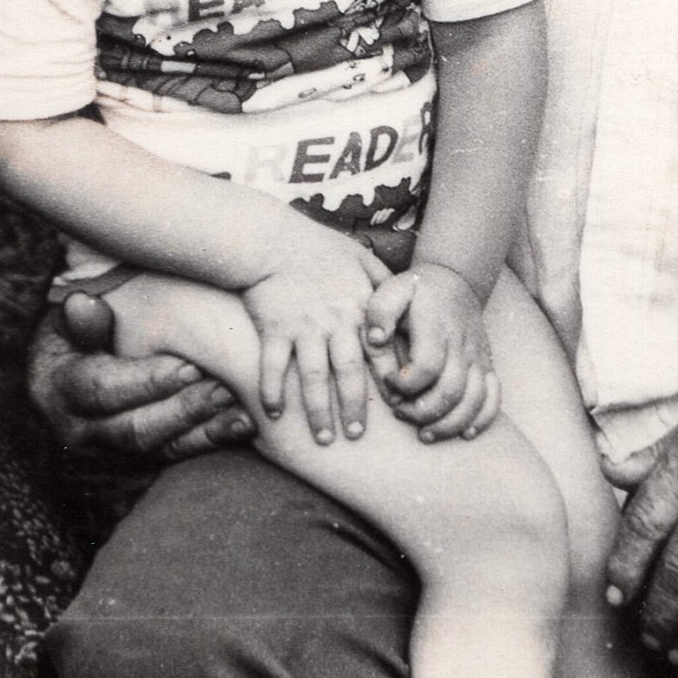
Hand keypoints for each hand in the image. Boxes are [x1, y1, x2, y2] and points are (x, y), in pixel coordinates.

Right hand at [27, 293, 250, 460]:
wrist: (56, 398)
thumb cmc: (69, 349)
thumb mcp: (64, 329)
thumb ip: (81, 321)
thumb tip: (82, 303)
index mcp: (61, 392)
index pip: (104, 391)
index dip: (148, 382)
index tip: (190, 367)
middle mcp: (81, 434)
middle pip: (135, 431)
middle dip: (183, 412)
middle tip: (223, 390)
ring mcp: (107, 461)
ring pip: (159, 453)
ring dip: (203, 434)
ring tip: (242, 415)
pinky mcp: (131, 472)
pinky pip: (172, 462)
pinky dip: (206, 446)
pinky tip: (238, 430)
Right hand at [239, 229, 392, 444]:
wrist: (271, 238)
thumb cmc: (316, 246)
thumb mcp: (359, 256)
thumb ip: (382, 279)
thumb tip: (406, 291)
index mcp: (357, 308)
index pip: (379, 352)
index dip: (389, 381)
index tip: (396, 406)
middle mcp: (334, 322)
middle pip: (349, 373)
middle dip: (354, 408)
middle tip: (356, 437)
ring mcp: (303, 327)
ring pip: (313, 377)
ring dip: (318, 411)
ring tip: (323, 439)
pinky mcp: (274, 329)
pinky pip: (273, 367)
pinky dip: (272, 391)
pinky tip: (272, 413)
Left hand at [363, 263, 499, 440]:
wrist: (455, 281)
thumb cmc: (416, 291)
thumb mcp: (392, 290)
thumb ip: (379, 312)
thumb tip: (375, 339)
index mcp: (436, 326)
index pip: (427, 366)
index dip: (406, 383)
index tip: (389, 382)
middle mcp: (462, 344)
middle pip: (451, 390)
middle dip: (423, 411)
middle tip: (400, 413)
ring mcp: (478, 357)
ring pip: (474, 400)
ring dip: (449, 424)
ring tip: (424, 434)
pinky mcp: (487, 365)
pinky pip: (493, 398)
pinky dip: (482, 420)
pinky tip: (463, 434)